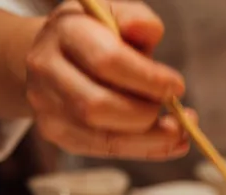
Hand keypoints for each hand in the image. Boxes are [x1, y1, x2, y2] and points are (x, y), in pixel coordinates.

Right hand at [25, 0, 193, 158]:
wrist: (54, 54)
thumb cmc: (95, 33)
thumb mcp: (115, 13)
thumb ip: (136, 18)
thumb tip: (150, 31)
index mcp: (65, 31)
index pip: (106, 60)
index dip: (147, 78)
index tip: (177, 86)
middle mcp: (47, 69)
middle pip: (98, 105)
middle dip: (145, 112)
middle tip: (172, 107)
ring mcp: (47, 105)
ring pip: (101, 136)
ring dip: (149, 138)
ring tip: (178, 130)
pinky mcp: (57, 132)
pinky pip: (104, 150)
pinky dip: (144, 150)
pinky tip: (169, 143)